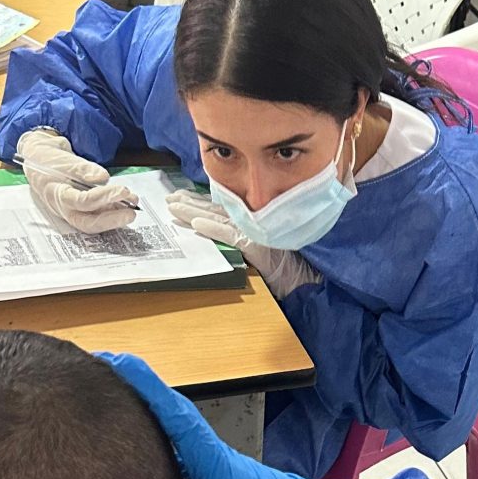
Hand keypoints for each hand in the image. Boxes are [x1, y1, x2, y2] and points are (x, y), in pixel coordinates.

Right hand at [17, 129, 138, 233]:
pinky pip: (97, 217)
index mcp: (57, 195)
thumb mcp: (65, 160)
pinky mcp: (81, 211)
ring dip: (116, 216)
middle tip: (132, 211)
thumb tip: (102, 178)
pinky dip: (113, 212)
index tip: (122, 190)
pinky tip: (126, 204)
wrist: (40, 161)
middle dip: (112, 220)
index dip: (104, 198)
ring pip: (94, 222)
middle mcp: (64, 209)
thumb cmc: (51, 161)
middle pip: (88, 223)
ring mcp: (72, 212)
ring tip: (133, 203)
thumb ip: (84, 169)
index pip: (81, 202)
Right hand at [99, 352, 375, 478]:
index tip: (116, 363)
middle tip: (95, 379)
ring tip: (108, 419)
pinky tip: (147, 467)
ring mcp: (231, 474)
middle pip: (174, 423)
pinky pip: (195, 466)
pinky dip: (170, 459)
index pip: (179, 424)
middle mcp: (226, 466)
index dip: (146, 391)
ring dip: (151, 428)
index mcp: (227, 475)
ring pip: (183, 444)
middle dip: (137, 399)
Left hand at [165, 189, 320, 299]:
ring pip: (218, 217)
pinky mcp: (258, 245)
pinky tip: (196, 224)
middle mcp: (255, 221)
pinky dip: (213, 228)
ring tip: (173, 207)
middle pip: (216, 209)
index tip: (179, 196)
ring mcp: (256, 231)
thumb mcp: (264, 248)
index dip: (199, 201)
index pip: (222, 207)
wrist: (308, 282)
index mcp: (255, 220)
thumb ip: (246, 236)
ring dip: (194, 211)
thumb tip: (217, 226)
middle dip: (190, 202)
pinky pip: (231, 235)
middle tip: (168, 198)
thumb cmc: (290, 268)